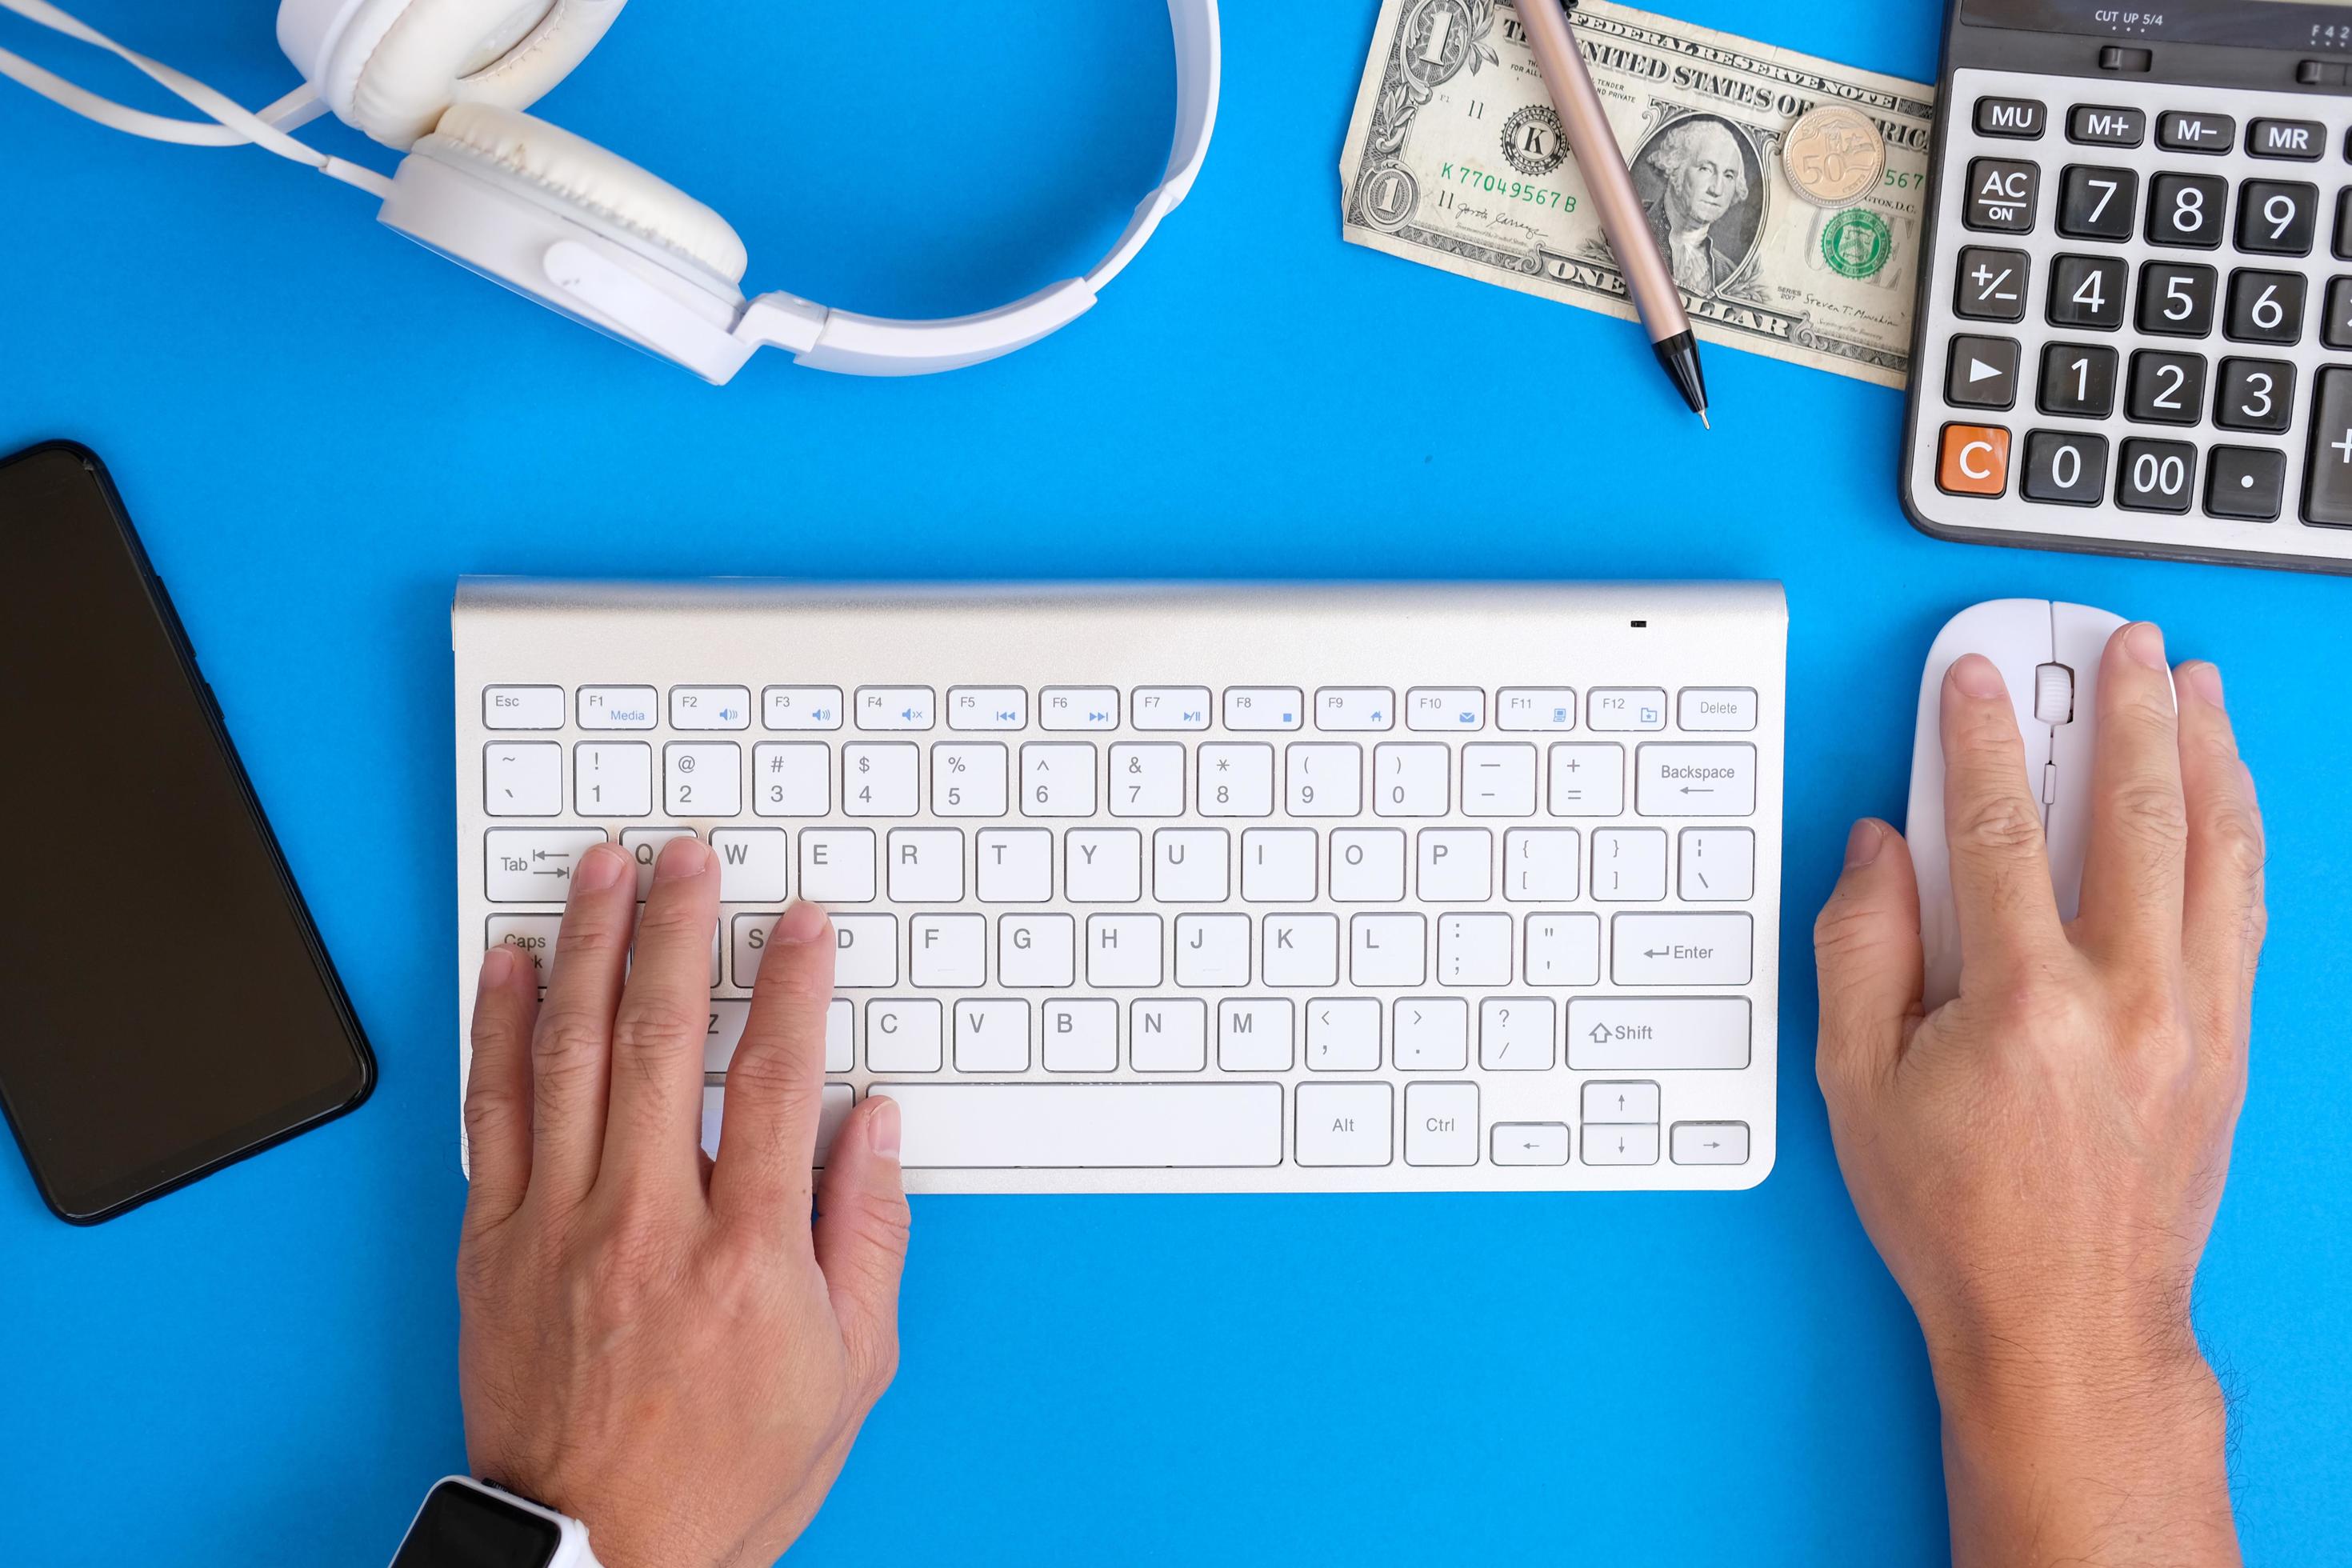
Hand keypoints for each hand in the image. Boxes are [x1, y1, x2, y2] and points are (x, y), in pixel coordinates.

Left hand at [458, 836, 908, 1567]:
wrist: (599, 1550)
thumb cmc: (727, 1470)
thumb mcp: (850, 1369)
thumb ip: (868, 1235)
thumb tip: (876, 1128)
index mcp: (748, 1251)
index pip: (779, 1078)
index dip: (796, 984)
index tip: (802, 924)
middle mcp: (648, 1220)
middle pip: (665, 1037)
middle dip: (680, 930)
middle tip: (691, 859)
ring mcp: (560, 1225)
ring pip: (572, 1052)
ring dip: (591, 946)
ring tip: (605, 871)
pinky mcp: (495, 1243)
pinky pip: (491, 1112)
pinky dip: (500, 1028)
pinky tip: (515, 964)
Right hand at [1814, 623, 2261, 1567]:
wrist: (2066, 1323)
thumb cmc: (1956, 1216)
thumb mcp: (1855, 1087)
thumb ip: (1858, 949)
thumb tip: (1881, 849)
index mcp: (2024, 1003)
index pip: (1998, 828)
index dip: (1977, 738)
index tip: (1972, 679)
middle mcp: (2128, 997)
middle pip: (2135, 813)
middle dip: (2126, 709)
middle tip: (2121, 643)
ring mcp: (2196, 1019)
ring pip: (2217, 850)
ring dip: (2207, 752)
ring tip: (2197, 686)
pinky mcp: (2230, 1046)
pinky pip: (2247, 909)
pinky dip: (2240, 834)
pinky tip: (2228, 795)